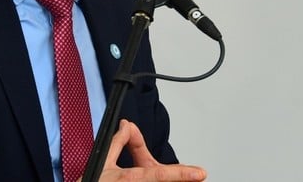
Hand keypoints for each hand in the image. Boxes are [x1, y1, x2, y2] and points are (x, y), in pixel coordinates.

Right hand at [80, 119, 206, 181]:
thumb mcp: (102, 162)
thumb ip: (118, 142)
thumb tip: (127, 125)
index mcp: (130, 179)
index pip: (159, 174)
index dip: (182, 174)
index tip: (200, 173)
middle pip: (164, 180)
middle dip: (179, 175)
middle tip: (193, 173)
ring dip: (168, 177)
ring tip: (179, 172)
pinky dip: (154, 179)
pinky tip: (155, 175)